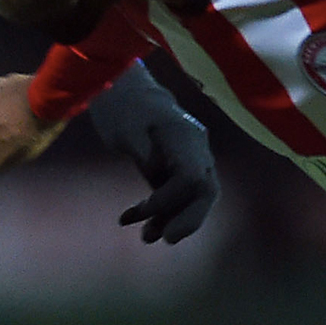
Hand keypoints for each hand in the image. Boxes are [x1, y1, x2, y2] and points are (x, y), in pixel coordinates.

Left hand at [85, 64, 217, 242]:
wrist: (120, 84)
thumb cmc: (118, 104)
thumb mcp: (124, 130)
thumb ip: (145, 154)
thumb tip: (159, 178)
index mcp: (184, 134)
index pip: (191, 177)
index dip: (170, 200)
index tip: (141, 209)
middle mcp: (196, 145)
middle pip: (206, 190)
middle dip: (188, 219)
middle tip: (164, 240)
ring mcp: (192, 154)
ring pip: (196, 196)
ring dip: (173, 219)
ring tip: (145, 237)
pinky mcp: (179, 163)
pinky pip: (181, 193)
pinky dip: (164, 209)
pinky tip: (138, 221)